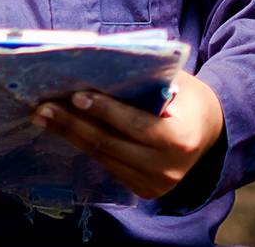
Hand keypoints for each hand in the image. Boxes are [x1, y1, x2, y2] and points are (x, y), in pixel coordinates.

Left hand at [31, 71, 224, 200]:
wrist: (210, 131)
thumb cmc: (188, 97)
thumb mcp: (176, 81)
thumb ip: (144, 79)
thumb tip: (96, 65)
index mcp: (180, 139)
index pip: (135, 125)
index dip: (104, 110)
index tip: (76, 95)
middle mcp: (168, 169)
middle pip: (111, 144)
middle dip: (74, 123)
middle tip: (44, 106)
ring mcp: (156, 184)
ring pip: (104, 157)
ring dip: (70, 135)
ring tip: (43, 116)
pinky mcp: (144, 190)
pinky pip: (108, 165)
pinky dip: (84, 145)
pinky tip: (63, 129)